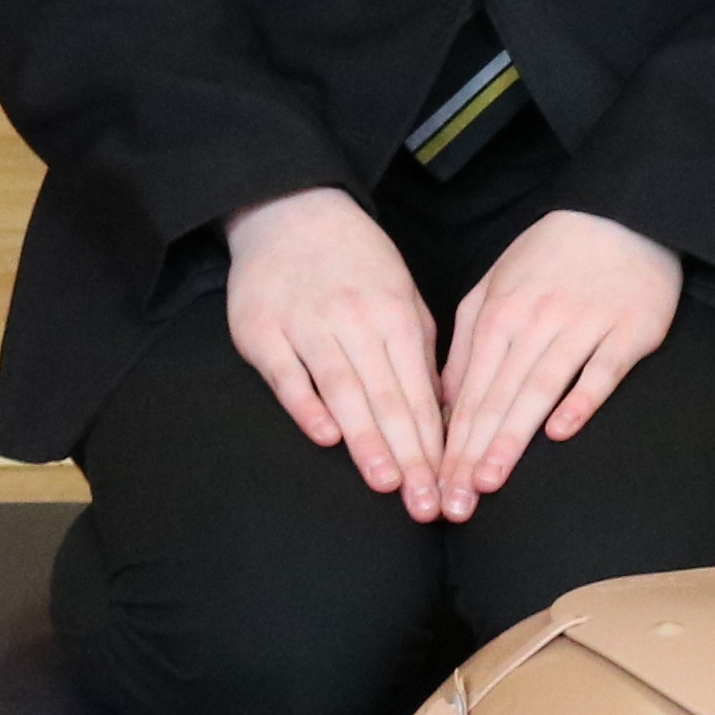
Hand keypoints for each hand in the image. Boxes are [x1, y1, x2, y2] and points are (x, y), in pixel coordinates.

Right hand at [225, 188, 448, 517]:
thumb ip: (419, 351)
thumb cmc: (356, 262)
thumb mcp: (401, 295)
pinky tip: (325, 437)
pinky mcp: (262, 332)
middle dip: (411, 455)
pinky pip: (289, 375)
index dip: (438, 442)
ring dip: (367, 439)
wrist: (291, 210)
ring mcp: (308, 326)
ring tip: (387, 483)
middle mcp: (357, 322)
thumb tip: (443, 411)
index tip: (452, 484)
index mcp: (397, 316)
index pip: (422, 391)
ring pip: (345, 389)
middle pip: (389, 398)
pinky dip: (307, 405)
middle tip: (427, 504)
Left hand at [436, 209, 686, 510]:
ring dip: (512, 437)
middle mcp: (537, 321)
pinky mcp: (629, 330)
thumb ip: (468, 340)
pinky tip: (560, 432)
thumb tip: (442, 399)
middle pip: (497, 397)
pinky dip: (580, 400)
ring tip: (490, 479)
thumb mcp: (496, 285)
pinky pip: (602, 371)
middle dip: (470, 454)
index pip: (468, 390)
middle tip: (454, 502)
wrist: (623, 212)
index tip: (434, 484)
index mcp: (499, 313)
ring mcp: (584, 326)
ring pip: (540, 388)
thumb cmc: (553, 256)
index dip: (449, 442)